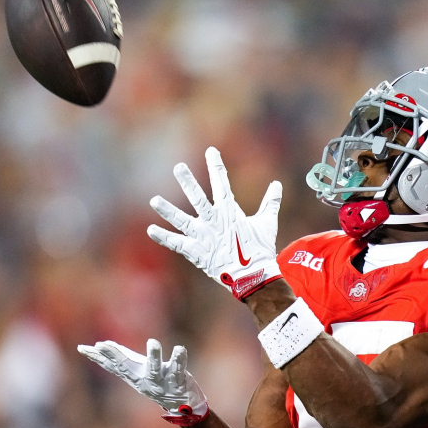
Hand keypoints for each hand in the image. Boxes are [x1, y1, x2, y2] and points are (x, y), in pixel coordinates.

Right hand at [78, 338, 208, 423]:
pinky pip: (178, 369)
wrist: (182, 407)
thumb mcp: (138, 373)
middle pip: (127, 367)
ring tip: (153, 342)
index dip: (99, 357)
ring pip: (155, 368)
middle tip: (102, 344)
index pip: (113, 366)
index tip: (83, 348)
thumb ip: (122, 359)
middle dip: (115, 355)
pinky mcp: (178, 381)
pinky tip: (180, 349)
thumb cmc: (158, 384)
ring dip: (154, 356)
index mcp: (134, 376)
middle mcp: (145, 379)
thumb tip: (102, 345)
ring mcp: (161, 381)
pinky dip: (179, 359)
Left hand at [148, 147, 281, 299]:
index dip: (216, 165)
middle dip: (187, 181)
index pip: (222, 183)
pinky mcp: (195, 252)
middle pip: (197, 197)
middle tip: (178, 167)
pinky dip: (163, 237)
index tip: (210, 151)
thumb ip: (270, 203)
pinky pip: (176, 243)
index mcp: (230, 211)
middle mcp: (213, 221)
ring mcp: (202, 236)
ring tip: (154, 200)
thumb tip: (277, 185)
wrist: (253, 276)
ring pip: (181, 220)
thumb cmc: (261, 249)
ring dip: (167, 210)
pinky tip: (150, 229)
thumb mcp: (267, 223)